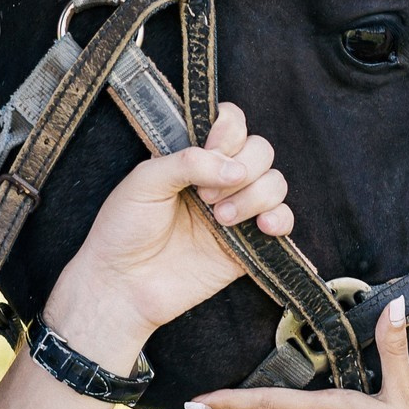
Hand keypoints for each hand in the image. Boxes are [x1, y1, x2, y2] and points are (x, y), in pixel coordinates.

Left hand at [44, 102, 292, 359]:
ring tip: (220, 219)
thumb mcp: (144, 181)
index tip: (213, 148)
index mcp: (193, 157)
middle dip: (242, 167)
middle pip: (261, 150)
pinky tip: (263, 226)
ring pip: (275, 182)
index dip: (230, 130)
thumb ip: (187, 161)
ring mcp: (237, 210)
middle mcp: (219, 179)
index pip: (232, 123)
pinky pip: (284, 220)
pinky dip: (281, 218)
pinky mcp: (250, 244)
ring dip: (255, 195)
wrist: (123, 285)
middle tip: (206, 196)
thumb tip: (233, 167)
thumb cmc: (124, 229)